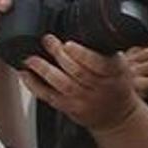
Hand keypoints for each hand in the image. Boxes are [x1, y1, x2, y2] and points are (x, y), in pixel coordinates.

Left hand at [19, 35, 138, 132]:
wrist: (117, 115)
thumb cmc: (117, 85)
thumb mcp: (122, 66)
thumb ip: (106, 53)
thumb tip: (85, 32)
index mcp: (115, 73)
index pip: (99, 64)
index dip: (82, 54)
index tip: (69, 43)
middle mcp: (100, 87)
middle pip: (77, 72)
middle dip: (59, 55)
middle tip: (47, 41)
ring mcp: (84, 100)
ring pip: (62, 84)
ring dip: (44, 70)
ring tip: (32, 58)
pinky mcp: (70, 108)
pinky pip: (50, 97)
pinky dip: (35, 86)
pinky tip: (26, 75)